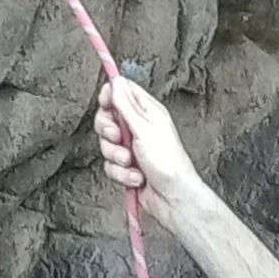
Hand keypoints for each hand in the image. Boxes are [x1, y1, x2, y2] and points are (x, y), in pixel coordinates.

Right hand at [95, 75, 203, 234]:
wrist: (172, 198)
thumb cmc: (167, 162)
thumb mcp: (144, 128)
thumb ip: (126, 104)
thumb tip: (116, 80)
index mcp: (147, 111)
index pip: (121, 92)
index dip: (109, 97)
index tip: (107, 106)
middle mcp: (138, 127)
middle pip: (107, 118)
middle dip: (108, 131)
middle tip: (118, 138)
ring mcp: (132, 148)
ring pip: (106, 144)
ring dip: (116, 156)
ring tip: (131, 162)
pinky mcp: (126, 167)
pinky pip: (110, 165)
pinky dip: (121, 173)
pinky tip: (136, 177)